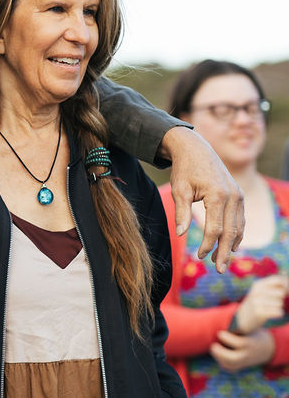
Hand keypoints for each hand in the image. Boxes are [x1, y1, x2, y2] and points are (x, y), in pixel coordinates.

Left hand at [162, 126, 243, 272]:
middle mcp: (233, 196)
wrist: (196, 149)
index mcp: (217, 195)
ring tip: (222, 261)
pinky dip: (236, 233)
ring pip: (238, 227)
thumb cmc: (184, 170)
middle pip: (231, 232)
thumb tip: (179, 234)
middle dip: (224, 252)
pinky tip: (229, 245)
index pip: (215, 229)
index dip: (207, 245)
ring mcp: (238, 196)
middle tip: (219, 270)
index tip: (200, 257)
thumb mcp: (179, 190)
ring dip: (231, 245)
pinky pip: (240, 219)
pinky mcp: (239, 195)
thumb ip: (181, 212)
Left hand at [211, 329, 275, 371]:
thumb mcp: (248, 327)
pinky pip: (230, 368)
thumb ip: (236, 324)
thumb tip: (219, 315)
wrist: (266, 348)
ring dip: (219, 358)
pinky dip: (222, 363)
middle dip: (221, 353)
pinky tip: (218, 356)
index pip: (239, 343)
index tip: (220, 333)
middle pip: (233, 358)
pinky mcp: (241, 366)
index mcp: (250, 343)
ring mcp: (245, 362)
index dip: (227, 338)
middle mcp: (248, 354)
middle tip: (213, 345)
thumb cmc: (251, 332)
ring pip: (230, 365)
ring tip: (214, 348)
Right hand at [233, 275, 288, 334]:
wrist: (244, 317)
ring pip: (280, 303)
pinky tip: (271, 313)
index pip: (277, 280)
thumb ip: (275, 284)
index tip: (284, 289)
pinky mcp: (260, 313)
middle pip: (281, 292)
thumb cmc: (258, 302)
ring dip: (278, 306)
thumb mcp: (262, 290)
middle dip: (281, 297)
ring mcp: (257, 303)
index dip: (285, 285)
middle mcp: (256, 292)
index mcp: (258, 285)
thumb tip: (287, 279)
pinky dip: (278, 313)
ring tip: (269, 307)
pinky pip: (279, 312)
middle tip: (273, 300)